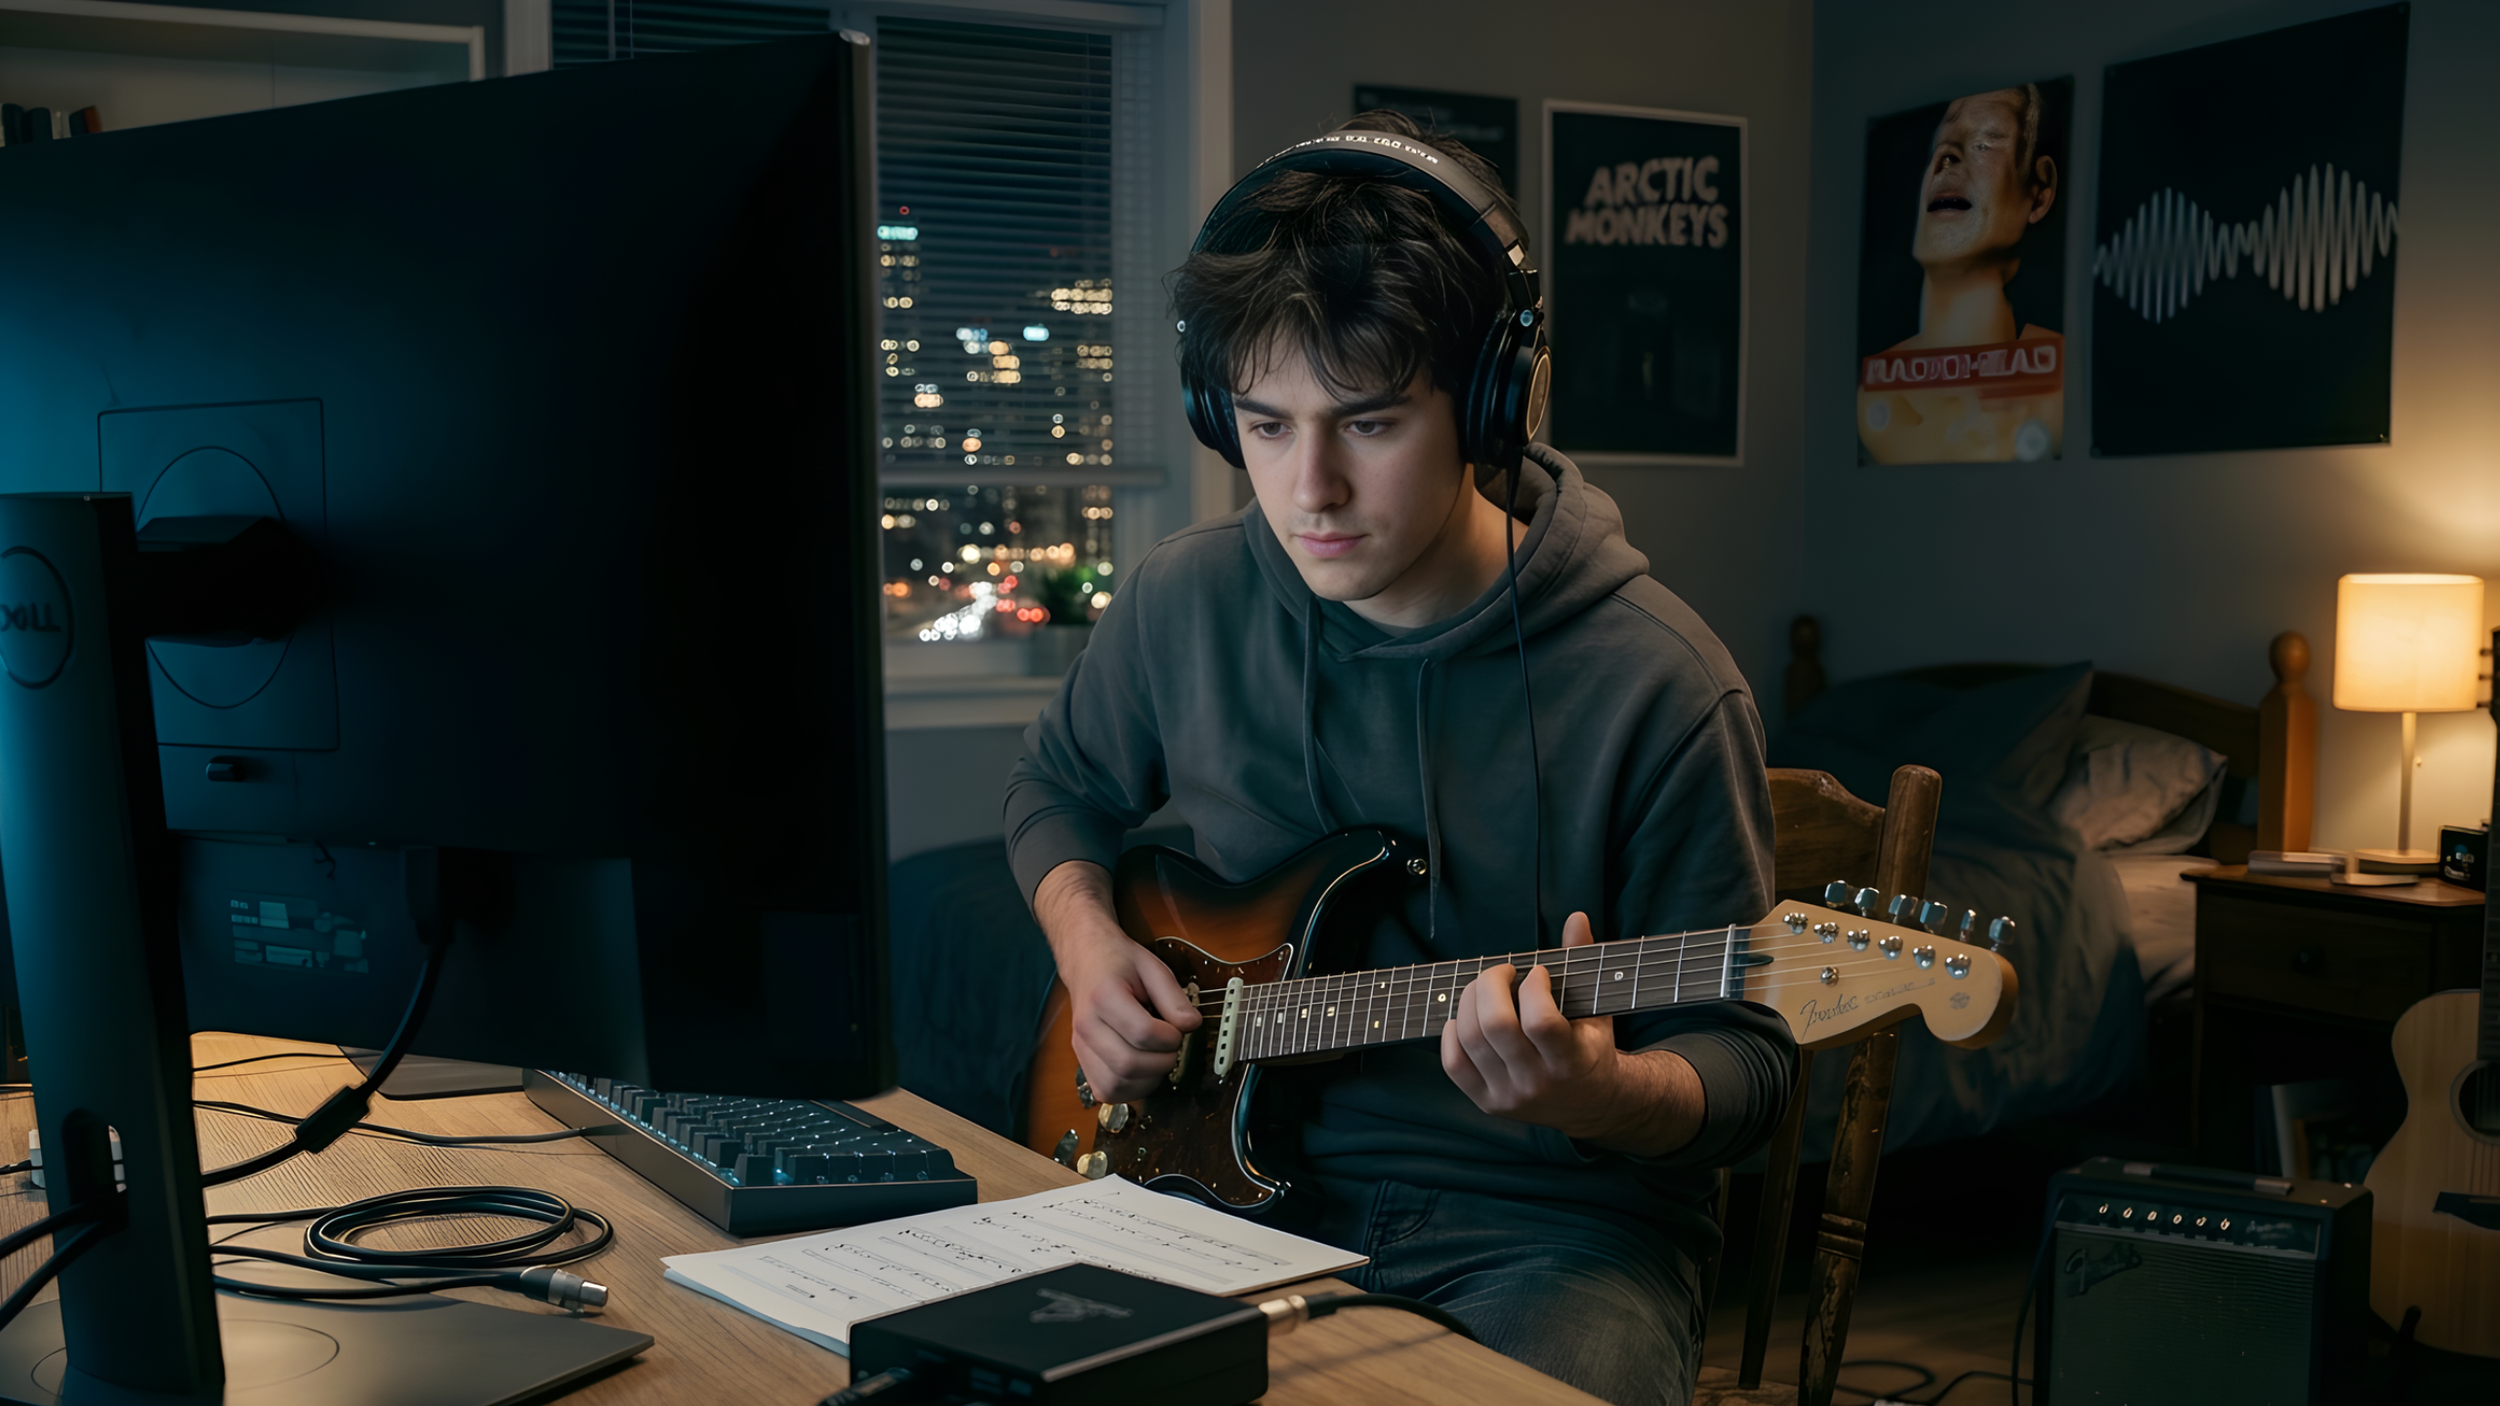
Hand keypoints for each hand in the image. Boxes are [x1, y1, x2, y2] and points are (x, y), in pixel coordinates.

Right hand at [1035, 861, 1202, 1102]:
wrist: (1086, 961)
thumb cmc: (1119, 963)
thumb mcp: (1153, 967)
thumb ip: (1174, 997)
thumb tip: (1191, 1025)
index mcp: (1103, 996)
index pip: (1142, 1033)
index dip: (1170, 1037)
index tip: (1179, 1029)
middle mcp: (1086, 1025)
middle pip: (1127, 1064)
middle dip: (1162, 1062)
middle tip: (1172, 1047)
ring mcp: (1080, 1046)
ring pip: (1115, 1085)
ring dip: (1147, 1080)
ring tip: (1158, 1059)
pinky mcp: (1082, 1061)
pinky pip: (1105, 1091)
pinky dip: (1130, 1089)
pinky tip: (1143, 1071)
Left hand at [1440, 910, 1702, 1154]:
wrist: (1592, 1104)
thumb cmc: (1591, 1048)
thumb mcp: (1596, 1008)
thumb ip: (1583, 962)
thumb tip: (1576, 917)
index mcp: (1571, 1062)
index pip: (1541, 1022)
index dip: (1533, 987)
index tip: (1538, 974)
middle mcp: (1537, 1083)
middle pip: (1496, 1026)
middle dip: (1491, 984)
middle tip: (1503, 971)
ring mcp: (1508, 1096)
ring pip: (1471, 1039)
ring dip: (1470, 1000)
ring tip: (1485, 988)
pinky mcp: (1486, 1103)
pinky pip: (1453, 1064)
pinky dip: (1452, 1032)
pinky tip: (1467, 1018)